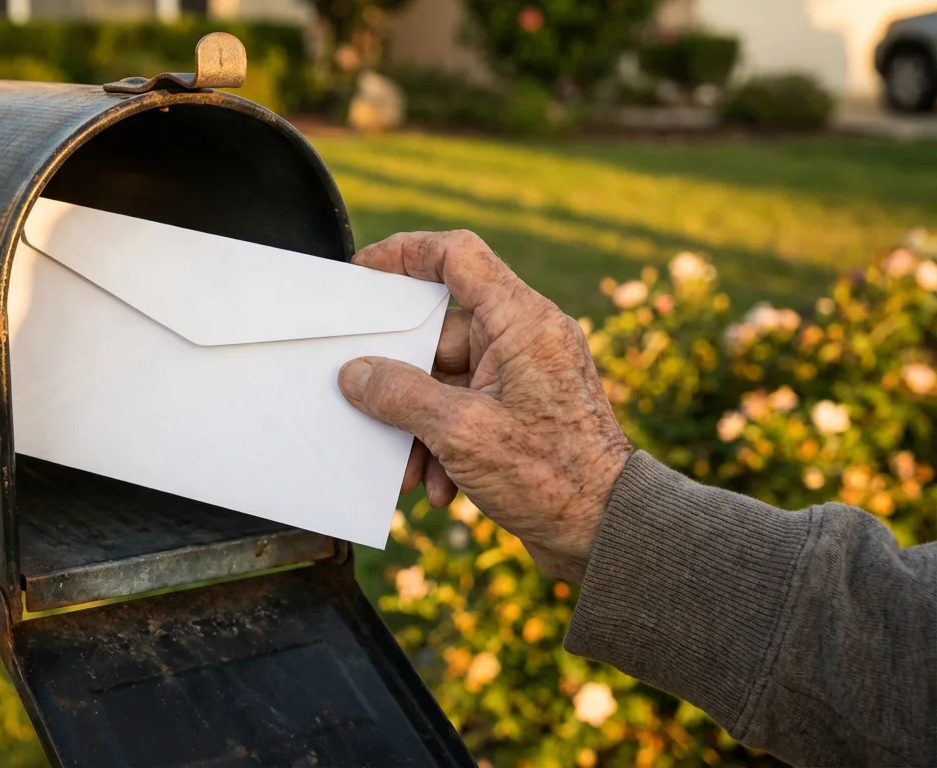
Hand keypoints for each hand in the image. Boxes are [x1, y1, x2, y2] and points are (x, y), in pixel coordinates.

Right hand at [338, 231, 632, 582]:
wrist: (609, 534)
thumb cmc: (552, 478)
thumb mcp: (461, 433)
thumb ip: (401, 395)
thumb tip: (356, 374)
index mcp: (522, 322)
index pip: (458, 256)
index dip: (405, 253)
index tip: (363, 270)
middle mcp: (526, 339)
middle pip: (438, 335)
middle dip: (401, 384)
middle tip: (365, 407)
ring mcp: (524, 375)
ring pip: (445, 382)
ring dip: (419, 427)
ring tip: (410, 472)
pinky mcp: (522, 411)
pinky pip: (464, 410)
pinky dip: (443, 444)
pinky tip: (440, 487)